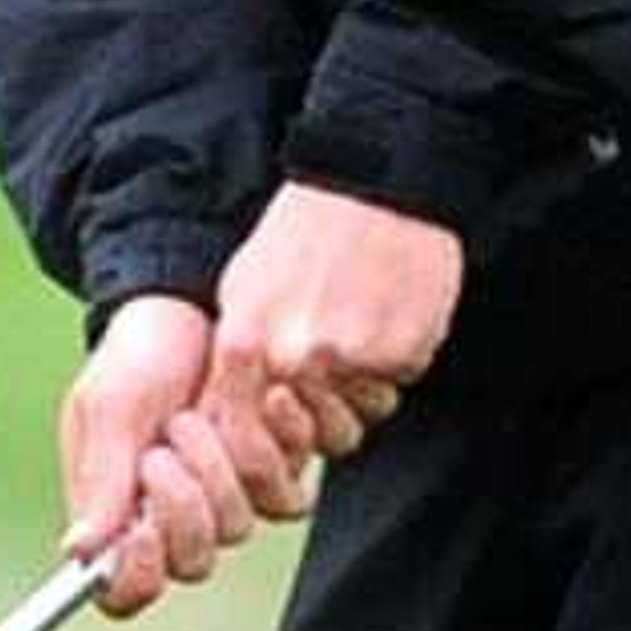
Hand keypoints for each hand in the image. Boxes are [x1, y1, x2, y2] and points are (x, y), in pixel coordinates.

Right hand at [59, 294, 318, 621]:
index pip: (125, 591)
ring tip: (195, 413)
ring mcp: (225, 499)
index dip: (135, 574)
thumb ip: (102, 480)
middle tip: (163, 447)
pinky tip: (249, 413)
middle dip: (181, 503)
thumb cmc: (135, 358)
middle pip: (190, 564)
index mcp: (118, 516)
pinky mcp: (272, 475)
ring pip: (237, 528)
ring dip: (216, 464)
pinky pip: (285, 498)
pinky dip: (270, 453)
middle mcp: (172, 520)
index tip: (138, 529)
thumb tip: (80, 551)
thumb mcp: (110, 409)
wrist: (190, 308)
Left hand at [198, 186, 460, 508]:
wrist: (372, 180)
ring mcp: (351, 360)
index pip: (241, 441)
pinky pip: (400, 382)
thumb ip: (234, 356)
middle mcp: (294, 359)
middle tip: (336, 372)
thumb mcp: (242, 286)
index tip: (280, 435)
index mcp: (245, 343)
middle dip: (327, 417)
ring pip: (363, 413)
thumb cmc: (302, 230)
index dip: (262, 450)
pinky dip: (398, 356)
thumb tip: (226, 420)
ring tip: (363, 325)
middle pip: (315, 437)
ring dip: (366, 388)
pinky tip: (390, 306)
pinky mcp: (404, 352)